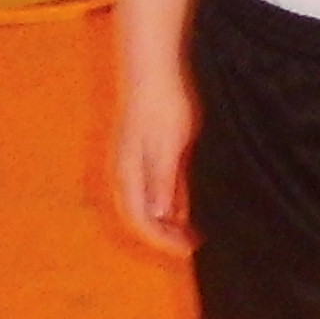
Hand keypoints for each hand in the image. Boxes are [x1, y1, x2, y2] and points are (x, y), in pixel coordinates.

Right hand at [113, 70, 195, 256]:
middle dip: (163, 235)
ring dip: (166, 220)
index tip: (186, 251)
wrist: (153, 67)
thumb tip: (156, 215)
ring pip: (148, 202)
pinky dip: (170, 201)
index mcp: (129, 174)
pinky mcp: (146, 150)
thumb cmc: (161, 104)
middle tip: (191, 246)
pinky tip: (186, 208)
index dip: (161, 240)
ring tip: (191, 233)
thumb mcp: (167, 145)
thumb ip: (161, 180)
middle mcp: (127, 171)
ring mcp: (135, 161)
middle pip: (141, 215)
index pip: (140, 220)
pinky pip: (156, 186)